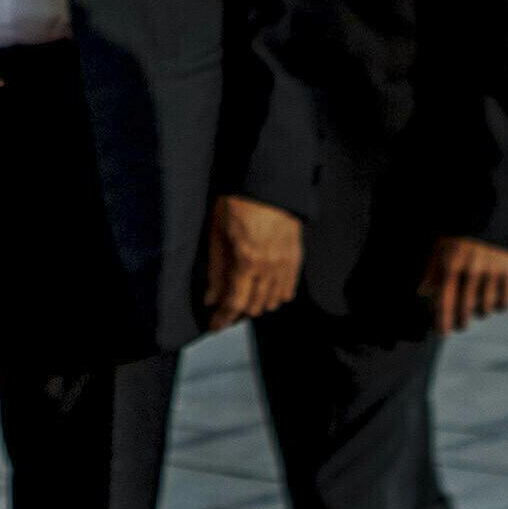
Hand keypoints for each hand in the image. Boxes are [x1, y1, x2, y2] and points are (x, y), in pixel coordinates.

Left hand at [203, 195, 302, 328]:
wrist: (268, 182)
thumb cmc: (237, 203)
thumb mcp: (217, 235)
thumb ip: (216, 271)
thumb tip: (211, 299)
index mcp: (247, 261)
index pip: (235, 303)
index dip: (224, 318)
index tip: (215, 326)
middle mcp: (270, 266)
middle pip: (255, 306)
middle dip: (238, 312)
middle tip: (226, 310)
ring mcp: (286, 263)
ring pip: (273, 301)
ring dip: (257, 304)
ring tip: (244, 299)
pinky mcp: (296, 257)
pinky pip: (289, 288)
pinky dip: (277, 295)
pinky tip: (266, 293)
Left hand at [423, 235, 507, 333]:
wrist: (493, 213)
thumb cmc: (461, 233)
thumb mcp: (441, 246)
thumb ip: (432, 270)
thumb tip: (423, 293)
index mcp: (451, 265)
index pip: (445, 302)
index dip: (442, 321)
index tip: (442, 333)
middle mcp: (471, 269)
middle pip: (465, 310)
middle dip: (461, 323)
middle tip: (460, 326)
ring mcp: (492, 270)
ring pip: (485, 309)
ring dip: (480, 314)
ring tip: (477, 309)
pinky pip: (504, 303)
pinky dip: (499, 307)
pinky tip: (494, 303)